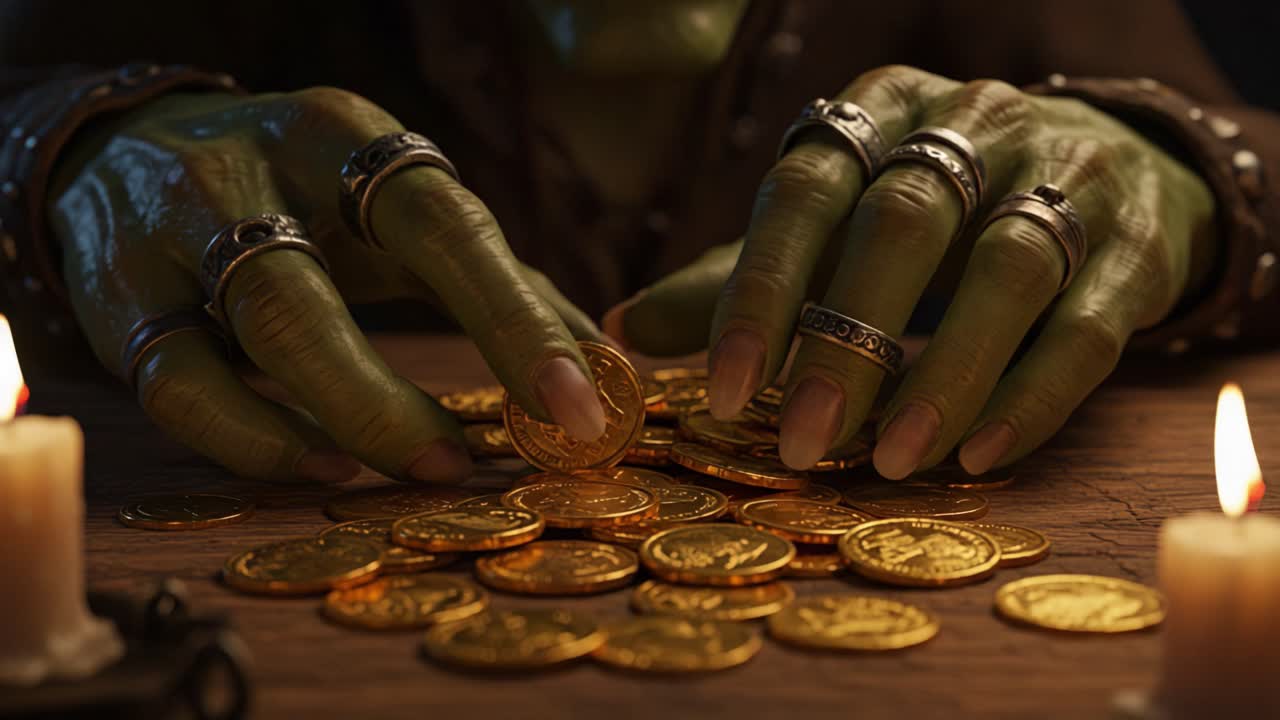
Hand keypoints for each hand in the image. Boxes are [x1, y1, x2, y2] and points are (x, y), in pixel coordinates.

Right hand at [48, 88, 607, 483]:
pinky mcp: (117, 300)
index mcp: (347, 141)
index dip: (514, 322)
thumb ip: (498, 276)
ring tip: (419, 466)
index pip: (444, 226)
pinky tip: (322, 466)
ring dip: (346, 416)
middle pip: (322, 294)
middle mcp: (253, 174)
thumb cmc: (301, 189)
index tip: (580, 406)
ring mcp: (174, 234)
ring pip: (252, 338)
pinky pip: (180, 387)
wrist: (126, 145)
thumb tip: (601, 359)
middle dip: (402, 396)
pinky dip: (254, 440)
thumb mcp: (395, 206)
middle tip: (475, 462)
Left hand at [606, 66, 1215, 477]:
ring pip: (1005, 269)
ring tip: (888, 461)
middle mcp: (972, 128)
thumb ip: (739, 275)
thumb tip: (619, 329)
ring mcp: (1064, 178)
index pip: (806, 189)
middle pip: (903, 224)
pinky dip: (1031, 395)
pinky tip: (977, 456)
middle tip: (800, 441)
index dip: (762, 288)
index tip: (726, 391)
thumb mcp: (835, 223)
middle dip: (846, 340)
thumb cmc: (938, 214)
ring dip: (943, 374)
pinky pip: (1086, 326)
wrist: (1112, 172)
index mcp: (878, 115)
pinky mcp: (1133, 247)